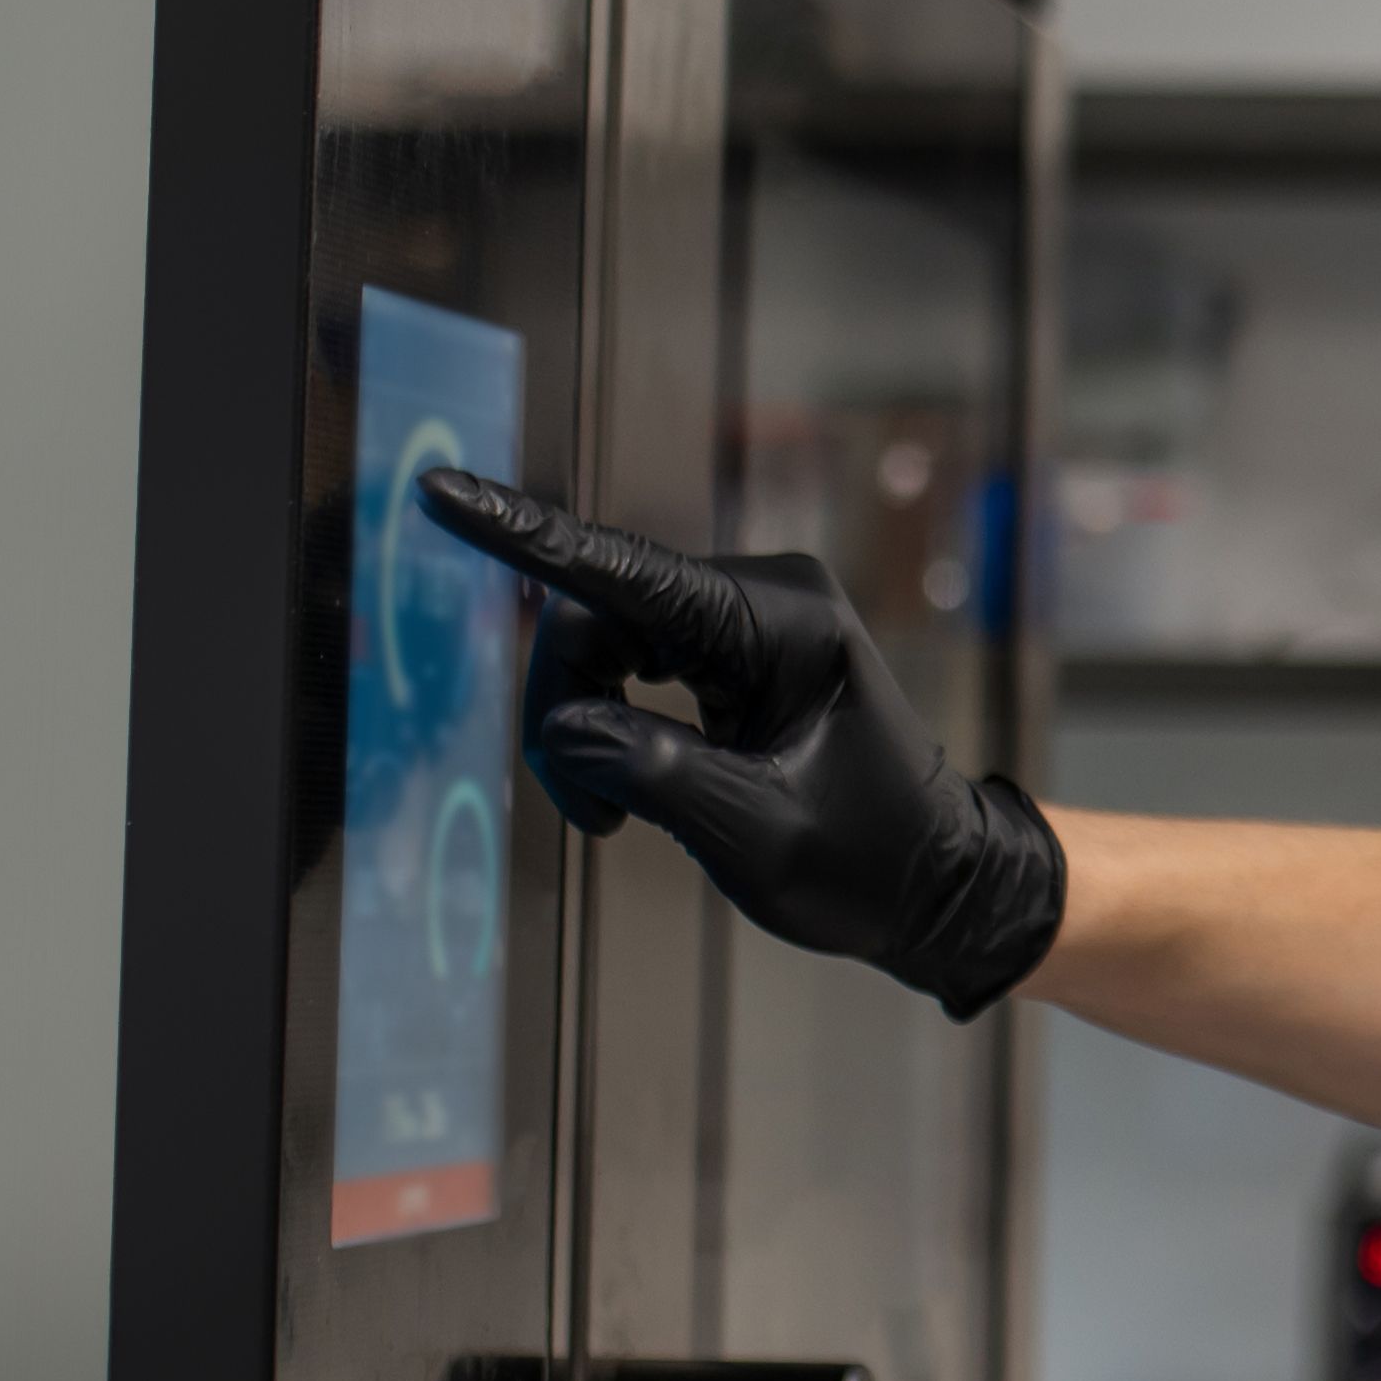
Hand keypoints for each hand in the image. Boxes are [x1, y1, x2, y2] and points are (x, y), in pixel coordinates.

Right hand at [415, 471, 1067, 1017]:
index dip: (521, 536)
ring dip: (586, 727)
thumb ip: (649, 772)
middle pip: (599, 616)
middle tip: (589, 813)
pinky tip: (629, 791)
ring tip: (613, 817)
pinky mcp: (734, 651)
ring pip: (605, 644)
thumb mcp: (753, 834)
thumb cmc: (870, 861)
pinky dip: (612, 728)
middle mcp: (766, 598)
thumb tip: (563, 728)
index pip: (625, 571)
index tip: (439, 495)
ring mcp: (750, 620)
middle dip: (565, 708)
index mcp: (785, 622)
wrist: (941, 885)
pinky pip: (633, 665)